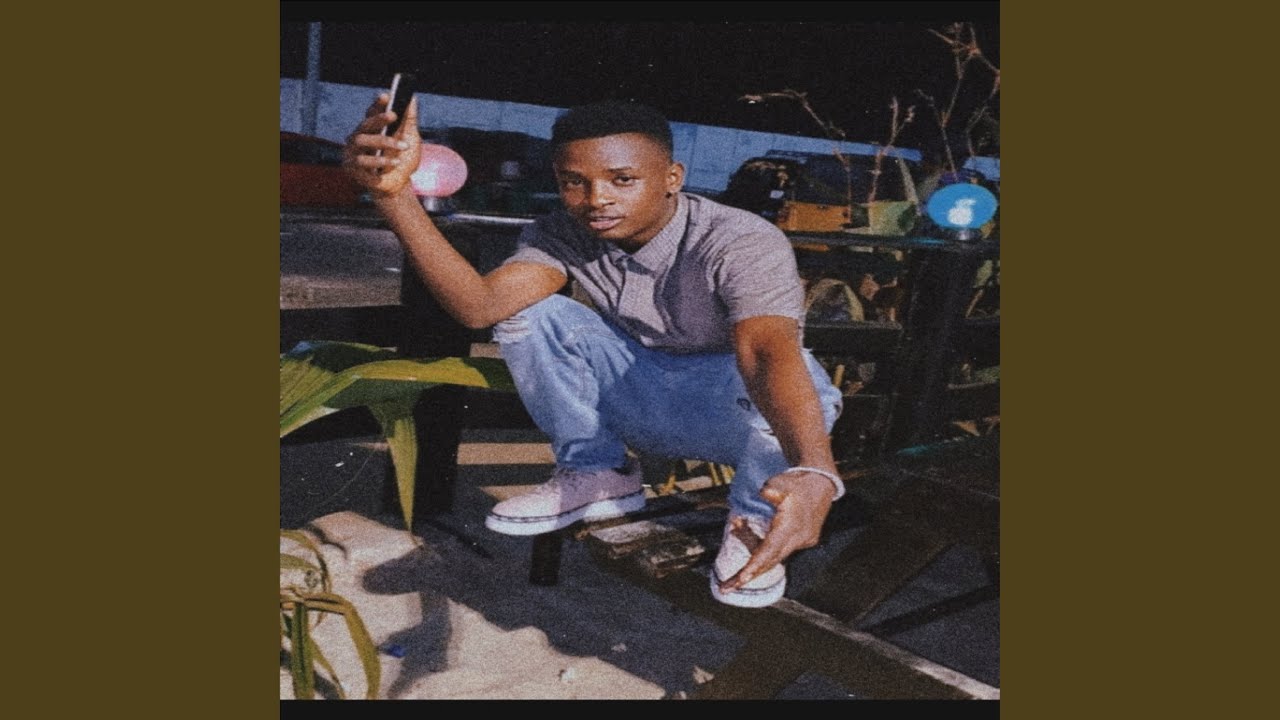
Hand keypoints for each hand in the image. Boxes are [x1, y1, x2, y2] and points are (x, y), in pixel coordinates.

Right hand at [342, 93, 420, 198]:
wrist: (399, 186)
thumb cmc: (403, 161)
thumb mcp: (411, 139)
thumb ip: (410, 120)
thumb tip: (412, 98)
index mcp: (371, 129)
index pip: (372, 112)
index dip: (378, 104)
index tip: (387, 95)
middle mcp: (359, 138)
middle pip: (365, 124)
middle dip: (379, 119)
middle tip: (394, 115)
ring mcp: (353, 153)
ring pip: (363, 142)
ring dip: (384, 143)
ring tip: (403, 147)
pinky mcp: (352, 168)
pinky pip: (363, 162)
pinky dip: (380, 161)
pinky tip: (395, 163)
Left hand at [717, 470, 835, 593]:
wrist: (822, 483)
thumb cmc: (798, 482)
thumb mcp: (781, 483)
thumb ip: (769, 491)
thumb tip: (760, 494)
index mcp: (790, 527)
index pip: (770, 550)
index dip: (755, 565)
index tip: (742, 579)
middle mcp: (797, 538)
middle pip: (770, 562)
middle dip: (748, 576)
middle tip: (726, 589)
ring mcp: (803, 541)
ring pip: (776, 558)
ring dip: (756, 567)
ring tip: (734, 578)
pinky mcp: (805, 540)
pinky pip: (782, 552)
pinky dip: (767, 555)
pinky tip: (754, 558)